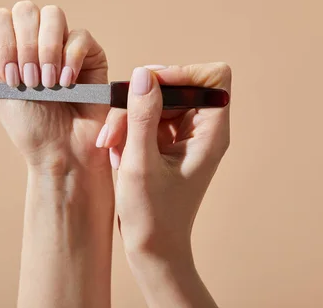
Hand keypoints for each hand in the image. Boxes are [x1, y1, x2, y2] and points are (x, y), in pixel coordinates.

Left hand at [0, 1, 109, 172]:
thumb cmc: (28, 123)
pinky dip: (70, 59)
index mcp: (11, 44)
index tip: (10, 80)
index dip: (4, 44)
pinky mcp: (90, 52)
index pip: (0, 17)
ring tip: (48, 83)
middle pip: (26, 10)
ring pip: (53, 15)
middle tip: (29, 82)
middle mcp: (36, 38)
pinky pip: (80, 35)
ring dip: (47, 50)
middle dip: (25, 48)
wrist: (62, 150)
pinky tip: (67, 84)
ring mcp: (64, 42)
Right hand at [99, 63, 231, 306]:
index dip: (182, 74)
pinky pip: (145, 118)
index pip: (213, 77)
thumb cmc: (152, 216)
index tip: (151, 90)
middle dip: (141, 101)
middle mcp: (201, 130)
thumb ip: (142, 116)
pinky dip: (127, 129)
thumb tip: (144, 74)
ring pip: (155, 101)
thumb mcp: (141, 163)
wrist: (153, 249)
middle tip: (115, 127)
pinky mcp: (165, 143)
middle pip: (175, 86)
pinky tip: (115, 151)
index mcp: (210, 134)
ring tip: (109, 144)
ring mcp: (183, 136)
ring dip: (127, 117)